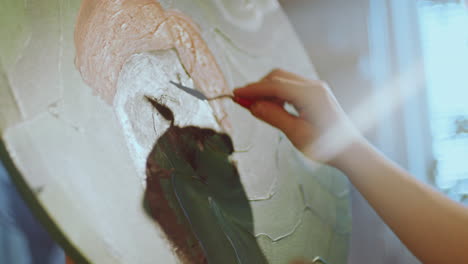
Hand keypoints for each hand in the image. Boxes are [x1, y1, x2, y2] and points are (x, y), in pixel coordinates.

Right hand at [234, 69, 359, 165]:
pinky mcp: (315, 93)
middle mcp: (314, 86)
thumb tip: (253, 106)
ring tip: (253, 106)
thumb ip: (273, 116)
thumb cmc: (326, 146)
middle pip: (278, 77)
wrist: (349, 150)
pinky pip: (291, 87)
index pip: (274, 85)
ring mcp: (316, 88)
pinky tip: (270, 106)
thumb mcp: (295, 133)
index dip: (253, 89)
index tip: (235, 94)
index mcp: (310, 94)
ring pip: (283, 80)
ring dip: (267, 90)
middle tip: (242, 101)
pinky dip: (277, 93)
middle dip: (258, 87)